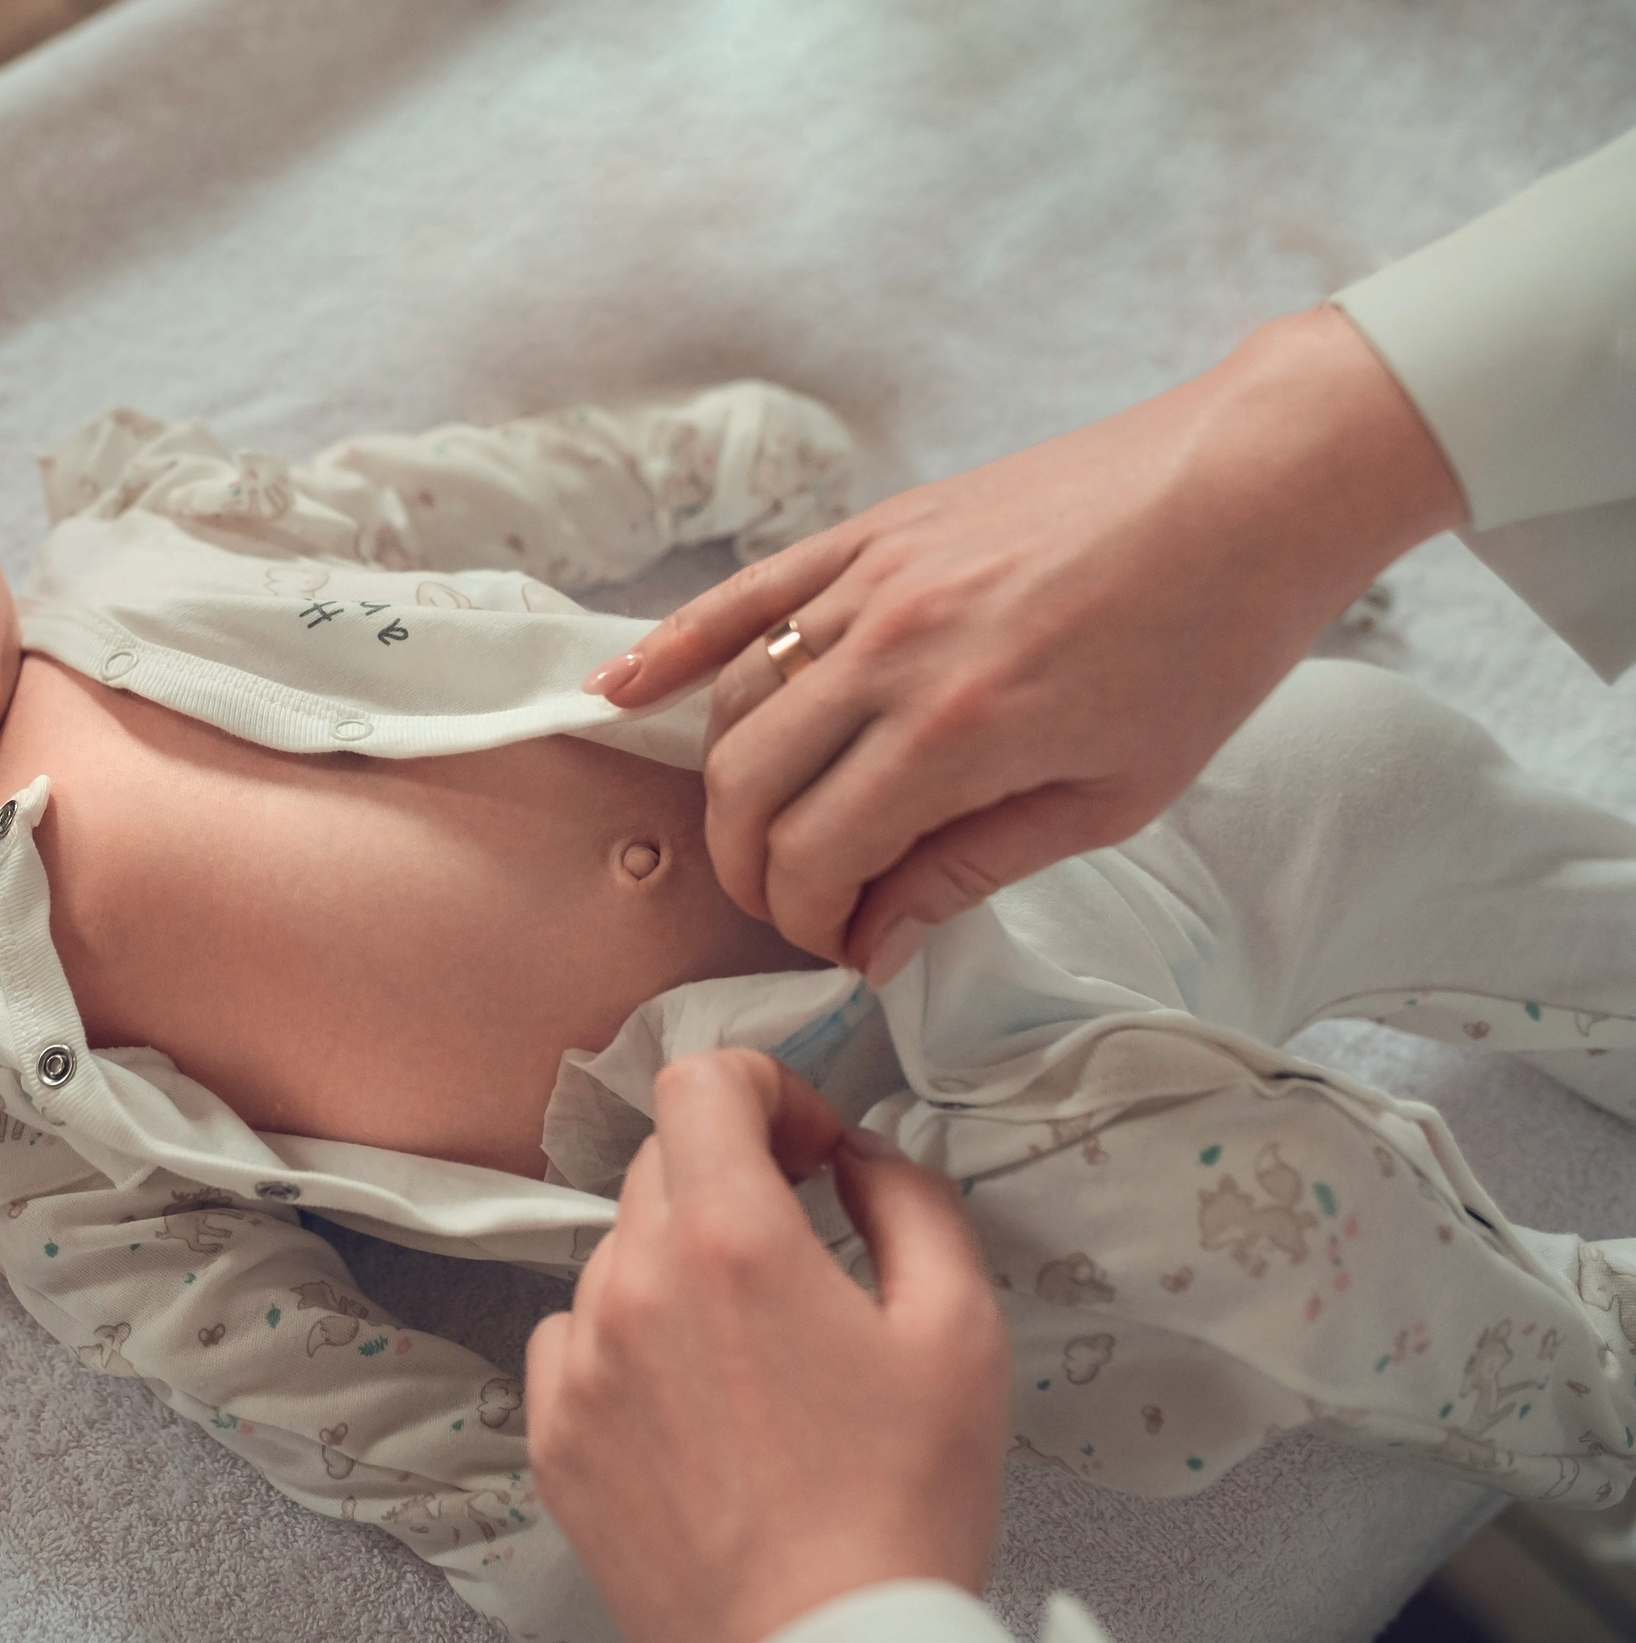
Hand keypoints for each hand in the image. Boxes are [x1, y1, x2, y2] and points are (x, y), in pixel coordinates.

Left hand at [524, 1050, 1007, 1642]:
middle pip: (661, 1160)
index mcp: (732, 1241)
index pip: (701, 1081)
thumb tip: (861, 1157)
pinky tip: (698, 1402)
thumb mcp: (960, 1331)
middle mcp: (635, 1285)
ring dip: (682, 1264)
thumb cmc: (898, 1511)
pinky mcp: (553, 1432)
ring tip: (756, 1349)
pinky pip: (576, 1335)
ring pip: (619, 1250)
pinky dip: (630, 1340)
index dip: (765, 1089)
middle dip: (734, 1173)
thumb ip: (910, 1202)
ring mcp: (580, 1362)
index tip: (808, 1145)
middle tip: (801, 1237)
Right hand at [585, 306, 1467, 973]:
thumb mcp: (1115, 795)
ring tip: (755, 835)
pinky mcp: (871, 532)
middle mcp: (889, 652)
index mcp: (957, 734)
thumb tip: (877, 937)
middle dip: (750, 869)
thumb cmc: (1207, 645)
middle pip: (746, 787)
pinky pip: (744, 597)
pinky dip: (673, 648)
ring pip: (734, 702)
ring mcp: (869, 581)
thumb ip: (973, 867)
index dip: (811, 921)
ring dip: (725, 785)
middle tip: (793, 905)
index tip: (843, 945)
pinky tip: (621, 693)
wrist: (1249, 484)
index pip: (816, 856)